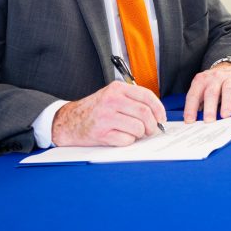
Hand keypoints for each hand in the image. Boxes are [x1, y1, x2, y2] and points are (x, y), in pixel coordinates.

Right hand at [51, 81, 165, 146]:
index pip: (147, 96)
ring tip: (134, 133)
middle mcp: (111, 100)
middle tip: (150, 130)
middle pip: (144, 113)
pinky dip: (128, 141)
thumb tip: (157, 114)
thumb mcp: (112, 96)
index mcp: (117, 89)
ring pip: (138, 128)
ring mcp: (105, 117)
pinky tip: (120, 137)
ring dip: (140, 134)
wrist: (69, 121)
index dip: (159, 109)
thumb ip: (132, 100)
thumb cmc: (95, 110)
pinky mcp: (101, 133)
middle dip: (152, 125)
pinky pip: (126, 140)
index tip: (161, 118)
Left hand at [184, 62, 230, 122]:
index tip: (190, 121)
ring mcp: (230, 80)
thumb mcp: (202, 88)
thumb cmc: (213, 83)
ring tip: (225, 116)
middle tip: (209, 121)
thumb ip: (198, 102)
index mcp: (201, 80)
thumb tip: (193, 121)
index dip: (190, 108)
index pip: (194, 94)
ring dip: (227, 103)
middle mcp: (215, 78)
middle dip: (209, 107)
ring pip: (228, 90)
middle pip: (211, 92)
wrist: (229, 66)